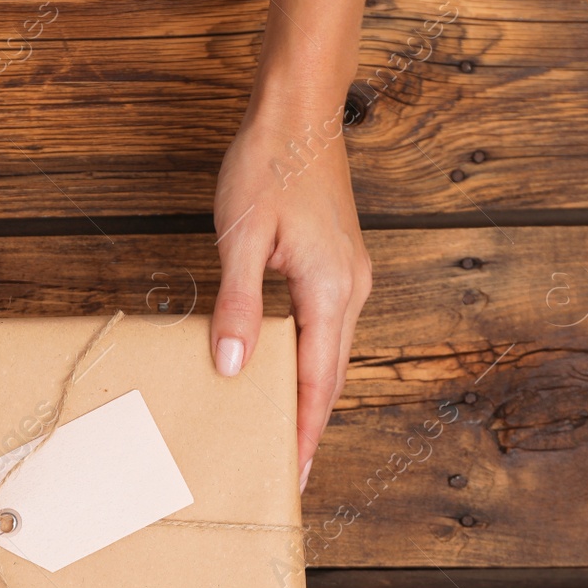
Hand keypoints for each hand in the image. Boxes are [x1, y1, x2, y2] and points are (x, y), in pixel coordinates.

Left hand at [210, 108, 371, 491]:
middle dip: (307, 427)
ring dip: (307, 396)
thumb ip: (239, 306)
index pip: (318, 382)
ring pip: (328, 355)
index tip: (291, 475)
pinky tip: (280, 375)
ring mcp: (350, 276)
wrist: (297, 112)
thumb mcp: (240, 238)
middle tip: (284, 473)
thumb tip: (235, 367)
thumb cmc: (268, 166)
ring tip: (278, 435)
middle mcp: (352, 289)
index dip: (303, 432)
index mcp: (333, 290)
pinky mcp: (338, 265)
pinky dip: (306, 362)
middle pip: (330, 377)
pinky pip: (324, 330)